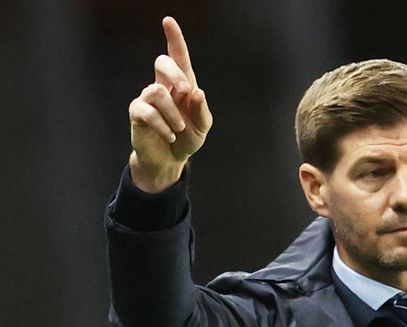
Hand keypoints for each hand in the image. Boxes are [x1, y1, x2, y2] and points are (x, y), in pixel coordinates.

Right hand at [128, 16, 212, 192]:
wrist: (170, 159)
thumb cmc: (187, 137)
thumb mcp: (202, 126)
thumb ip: (202, 110)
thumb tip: (196, 92)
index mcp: (182, 85)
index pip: (177, 56)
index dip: (173, 38)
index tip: (168, 20)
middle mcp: (163, 86)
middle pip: (162, 62)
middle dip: (175, 73)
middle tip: (185, 92)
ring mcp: (148, 98)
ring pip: (156, 90)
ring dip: (172, 111)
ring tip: (179, 128)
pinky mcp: (137, 113)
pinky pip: (147, 111)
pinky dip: (163, 125)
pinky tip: (170, 134)